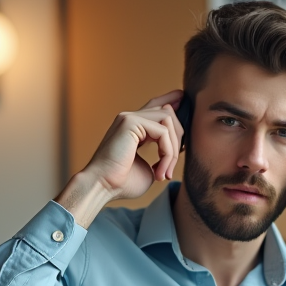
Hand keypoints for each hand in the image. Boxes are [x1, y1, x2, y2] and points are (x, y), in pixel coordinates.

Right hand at [56, 91, 182, 227]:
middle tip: (170, 169)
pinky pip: (163, 132)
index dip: (171, 100)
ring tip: (165, 172)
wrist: (102, 186)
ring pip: (168, 120)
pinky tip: (159, 170)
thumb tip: (180, 148)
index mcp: (133, 127)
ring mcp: (129, 118)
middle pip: (167, 113)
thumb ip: (163, 154)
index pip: (155, 106)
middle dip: (178, 140)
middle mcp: (130, 118)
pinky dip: (167, 153)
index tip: (183, 99)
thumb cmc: (123, 183)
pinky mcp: (130, 122)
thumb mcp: (151, 167)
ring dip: (173, 150)